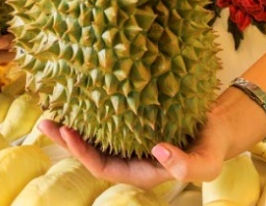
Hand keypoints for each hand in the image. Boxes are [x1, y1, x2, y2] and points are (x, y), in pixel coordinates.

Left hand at [39, 116, 227, 190]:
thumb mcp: (207, 162)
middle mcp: (129, 157)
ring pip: (94, 134)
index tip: (68, 133)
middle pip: (91, 152)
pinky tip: (77, 93)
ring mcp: (128, 138)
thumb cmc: (212, 147)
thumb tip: (157, 152)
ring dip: (73, 124)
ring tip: (51, 109)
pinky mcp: (131, 119)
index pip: (104, 168)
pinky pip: (105, 116)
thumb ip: (187, 166)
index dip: (83, 154)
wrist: (219, 126)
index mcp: (141, 172)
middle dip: (68, 139)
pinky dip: (89, 108)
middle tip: (46, 121)